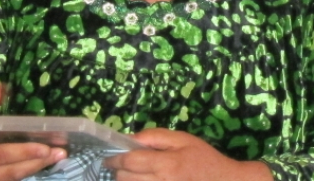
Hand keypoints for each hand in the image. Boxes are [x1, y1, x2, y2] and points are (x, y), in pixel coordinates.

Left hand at [104, 129, 269, 180]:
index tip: (109, 158)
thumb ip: (156, 137)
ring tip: (130, 176)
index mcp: (166, 164)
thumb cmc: (205, 159)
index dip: (115, 159)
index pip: (129, 162)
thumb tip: (132, 139)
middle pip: (126, 179)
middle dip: (119, 172)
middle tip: (120, 166)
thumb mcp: (184, 139)